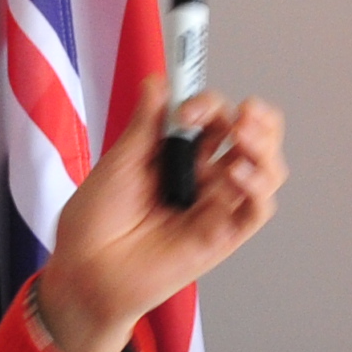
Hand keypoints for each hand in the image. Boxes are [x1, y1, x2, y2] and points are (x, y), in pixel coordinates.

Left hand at [31, 80, 288, 351]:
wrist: (86, 270)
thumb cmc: (94, 222)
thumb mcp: (119, 162)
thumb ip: (145, 125)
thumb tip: (160, 81)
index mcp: (178, 154)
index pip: (214, 118)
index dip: (208, 104)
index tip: (186, 107)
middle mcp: (203, 177)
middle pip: (250, 139)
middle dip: (255, 119)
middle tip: (242, 112)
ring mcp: (215, 206)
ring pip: (265, 171)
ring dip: (265, 147)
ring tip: (246, 135)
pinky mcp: (222, 236)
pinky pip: (256, 210)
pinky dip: (258, 188)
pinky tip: (239, 173)